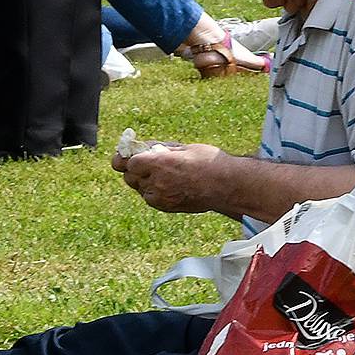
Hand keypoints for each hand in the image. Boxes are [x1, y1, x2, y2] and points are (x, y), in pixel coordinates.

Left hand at [114, 140, 228, 212]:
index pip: (129, 162)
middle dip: (135, 169)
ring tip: (163, 173)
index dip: (128, 157)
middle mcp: (157, 182)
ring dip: (144, 180)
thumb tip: (143, 148)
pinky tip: (168, 184)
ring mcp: (161, 198)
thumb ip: (160, 149)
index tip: (130, 153)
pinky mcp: (166, 207)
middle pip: (130, 177)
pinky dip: (153, 191)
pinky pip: (150, 198)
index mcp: (160, 163)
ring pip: (140, 189)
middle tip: (146, 161)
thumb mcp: (183, 147)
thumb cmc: (208, 161)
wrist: (227, 185)